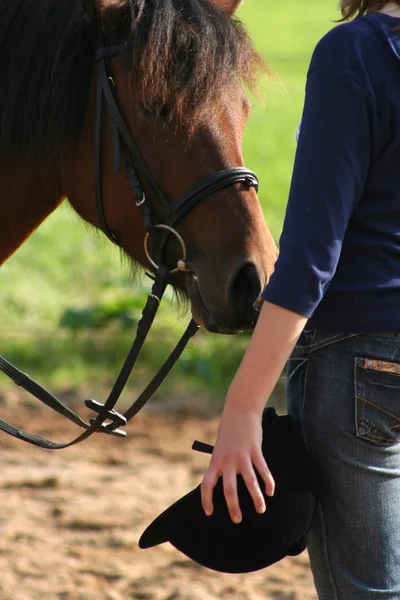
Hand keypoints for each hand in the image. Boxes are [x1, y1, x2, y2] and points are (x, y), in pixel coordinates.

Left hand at [200, 407, 274, 523]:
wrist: (239, 412)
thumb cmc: (228, 432)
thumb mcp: (219, 449)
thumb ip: (221, 465)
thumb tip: (225, 484)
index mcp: (215, 461)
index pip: (207, 484)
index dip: (206, 500)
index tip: (209, 512)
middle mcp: (227, 461)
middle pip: (229, 489)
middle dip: (233, 507)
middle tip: (237, 520)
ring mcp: (242, 456)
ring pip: (250, 482)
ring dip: (256, 499)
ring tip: (261, 510)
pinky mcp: (255, 451)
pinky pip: (263, 470)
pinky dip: (268, 482)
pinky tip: (270, 492)